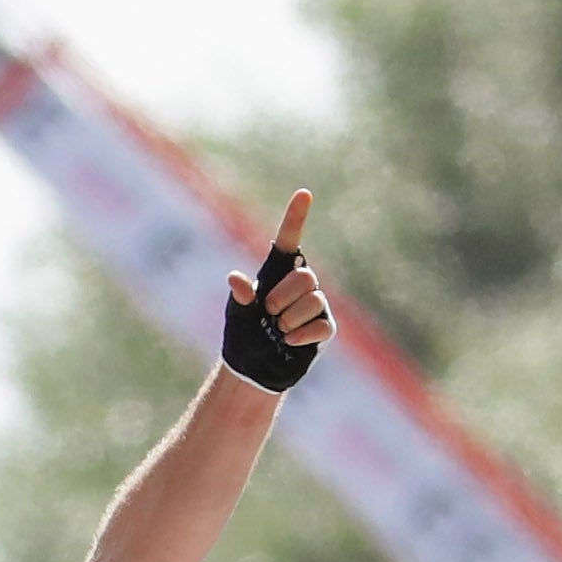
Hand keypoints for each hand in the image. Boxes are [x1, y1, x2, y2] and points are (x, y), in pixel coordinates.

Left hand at [219, 191, 332, 391]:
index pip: (290, 239)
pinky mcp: (325, 327)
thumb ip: (240, 297)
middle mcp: (300, 283)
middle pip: (304, 276)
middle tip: (269, 313)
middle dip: (283, 296)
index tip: (303, 194)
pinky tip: (288, 341)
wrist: (254, 368)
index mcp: (278, 272)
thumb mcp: (237, 315)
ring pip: (314, 299)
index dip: (296, 217)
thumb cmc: (244, 335)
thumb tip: (236, 279)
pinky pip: (321, 324)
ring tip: (278, 329)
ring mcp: (316, 305)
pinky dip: (302, 333)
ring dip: (289, 317)